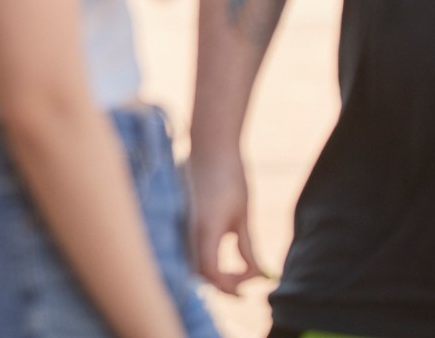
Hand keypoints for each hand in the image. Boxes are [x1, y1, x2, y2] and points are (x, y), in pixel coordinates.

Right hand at [186, 147, 265, 293]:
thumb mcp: (243, 215)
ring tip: (233, 269)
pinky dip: (201, 257)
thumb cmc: (230, 177)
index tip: (249, 289)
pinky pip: (186, 247)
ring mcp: (180, 223)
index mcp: (206, 230)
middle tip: (244, 281)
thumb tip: (257, 273)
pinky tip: (218, 253)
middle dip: (221, 282)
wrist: (210, 146)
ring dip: (210, 271)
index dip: (230, 286)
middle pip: (199, 272)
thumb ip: (247, 247)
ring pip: (190, 261)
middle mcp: (187, 230)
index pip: (213, 274)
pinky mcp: (178, 217)